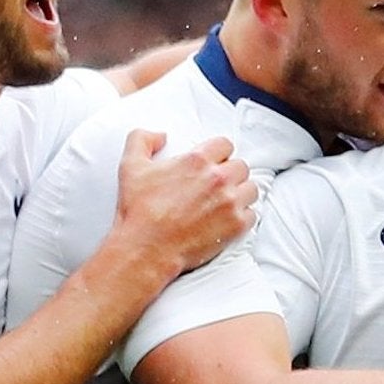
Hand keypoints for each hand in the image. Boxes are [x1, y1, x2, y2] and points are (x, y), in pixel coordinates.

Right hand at [111, 130, 256, 276]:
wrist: (147, 247)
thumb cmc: (139, 211)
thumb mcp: (130, 166)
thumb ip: (142, 139)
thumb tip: (160, 135)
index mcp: (197, 160)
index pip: (225, 145)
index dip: (219, 153)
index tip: (214, 163)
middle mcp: (218, 178)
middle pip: (241, 166)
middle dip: (231, 173)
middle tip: (219, 185)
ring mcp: (230, 202)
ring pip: (251, 189)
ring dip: (241, 193)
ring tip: (227, 202)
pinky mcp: (236, 225)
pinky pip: (252, 215)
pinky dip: (243, 217)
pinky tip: (229, 219)